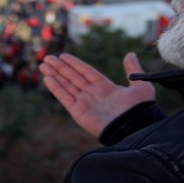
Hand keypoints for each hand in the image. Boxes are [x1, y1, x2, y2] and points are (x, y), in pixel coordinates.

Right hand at [39, 52, 154, 137]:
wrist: (135, 128)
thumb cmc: (140, 110)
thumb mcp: (140, 86)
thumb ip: (133, 70)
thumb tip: (130, 54)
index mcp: (105, 88)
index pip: (86, 72)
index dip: (75, 64)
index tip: (63, 56)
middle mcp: (93, 95)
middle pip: (73, 77)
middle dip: (60, 68)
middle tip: (48, 58)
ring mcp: (85, 103)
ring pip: (66, 85)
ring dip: (54, 75)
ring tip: (43, 65)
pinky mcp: (79, 112)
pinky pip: (64, 97)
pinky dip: (55, 88)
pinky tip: (47, 78)